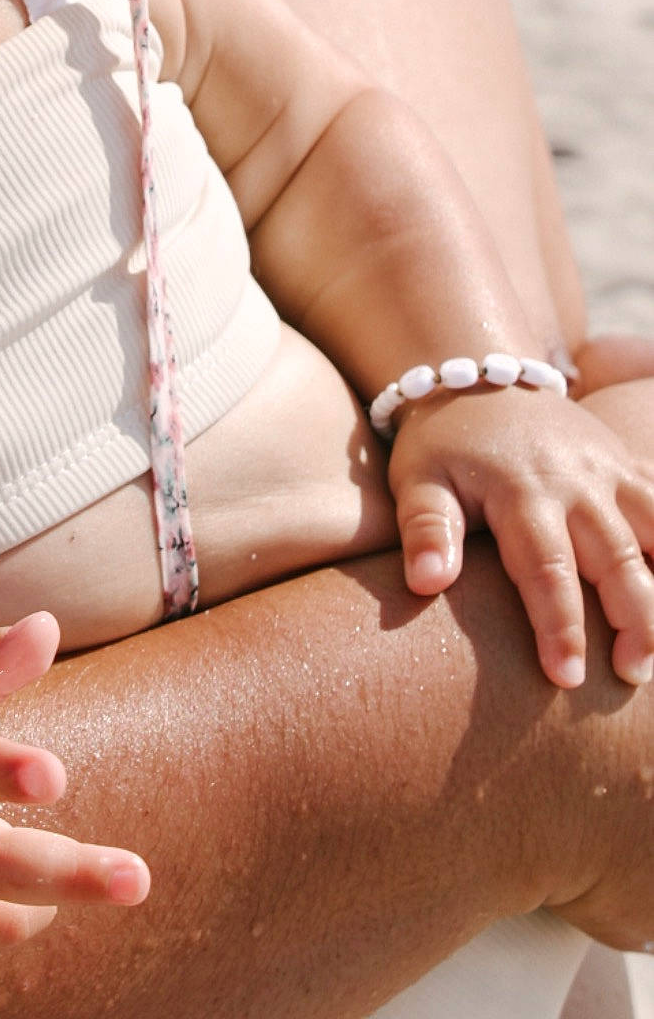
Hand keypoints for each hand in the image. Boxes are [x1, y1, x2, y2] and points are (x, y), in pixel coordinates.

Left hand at [388, 391, 653, 687]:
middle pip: (615, 559)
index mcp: (520, 492)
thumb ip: (425, 528)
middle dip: (633, 621)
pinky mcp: (628, 464)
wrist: (478, 373)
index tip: (567, 677)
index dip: (559, 625)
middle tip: (631, 674)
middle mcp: (574, 482)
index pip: (545, 569)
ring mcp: (608, 471)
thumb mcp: (419, 479)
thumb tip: (424, 582)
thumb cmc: (443, 444)